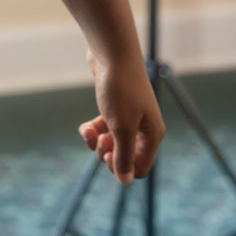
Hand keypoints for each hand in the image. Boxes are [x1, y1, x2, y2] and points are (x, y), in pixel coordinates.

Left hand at [78, 45, 163, 183]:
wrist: (112, 54)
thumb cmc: (121, 91)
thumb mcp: (121, 128)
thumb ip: (123, 156)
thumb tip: (124, 181)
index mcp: (151, 135)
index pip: (139, 168)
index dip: (122, 169)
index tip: (109, 156)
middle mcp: (143, 128)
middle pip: (123, 157)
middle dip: (106, 153)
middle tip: (99, 140)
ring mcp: (128, 117)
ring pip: (110, 143)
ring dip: (95, 142)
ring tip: (88, 130)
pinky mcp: (113, 107)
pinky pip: (102, 128)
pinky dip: (91, 130)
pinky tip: (84, 126)